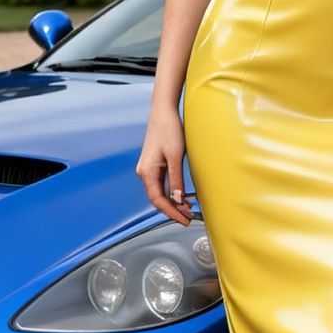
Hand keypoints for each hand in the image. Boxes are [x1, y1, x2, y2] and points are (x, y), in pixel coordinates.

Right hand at [136, 106, 192, 223]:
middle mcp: (144, 172)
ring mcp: (148, 168)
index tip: (184, 220)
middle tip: (188, 217)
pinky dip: (171, 191)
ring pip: (159, 191)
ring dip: (173, 201)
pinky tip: (182, 195)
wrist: (164, 112)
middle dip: (173, 209)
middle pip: (157, 198)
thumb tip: (177, 199)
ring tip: (188, 208)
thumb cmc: (169, 130)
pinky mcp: (154, 164)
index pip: (157, 200)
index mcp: (147, 171)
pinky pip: (161, 183)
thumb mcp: (175, 156)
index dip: (171, 212)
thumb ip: (176, 179)